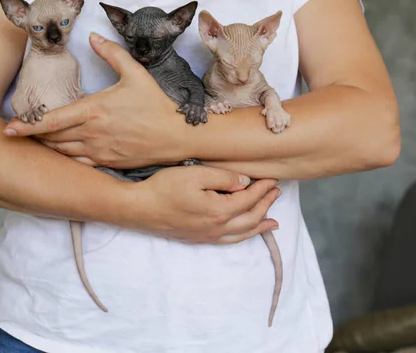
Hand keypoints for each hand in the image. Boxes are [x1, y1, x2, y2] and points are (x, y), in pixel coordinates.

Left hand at [3, 32, 189, 168]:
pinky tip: (60, 154)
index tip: (8, 128)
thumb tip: (93, 37)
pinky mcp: (106, 163)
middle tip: (19, 132)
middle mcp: (92, 133)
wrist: (177, 135)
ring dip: (47, 147)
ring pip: (62, 152)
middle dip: (33, 136)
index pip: (52, 120)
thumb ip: (111, 53)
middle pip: (52, 139)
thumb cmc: (155, 104)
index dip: (27, 126)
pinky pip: (77, 163)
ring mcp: (98, 151)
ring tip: (36, 141)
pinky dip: (65, 159)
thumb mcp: (135, 73)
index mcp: (93, 110)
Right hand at [124, 165, 279, 243]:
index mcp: (220, 210)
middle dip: (266, 204)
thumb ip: (224, 178)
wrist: (138, 208)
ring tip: (274, 222)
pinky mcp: (197, 238)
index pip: (249, 199)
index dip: (263, 188)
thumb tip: (244, 182)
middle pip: (250, 218)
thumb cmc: (164, 188)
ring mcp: (207, 236)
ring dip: (260, 225)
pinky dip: (243, 236)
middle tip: (277, 192)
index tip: (273, 178)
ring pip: (242, 234)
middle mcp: (217, 228)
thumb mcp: (196, 174)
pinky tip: (244, 233)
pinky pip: (228, 241)